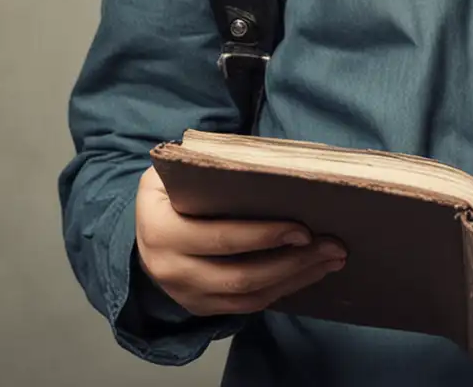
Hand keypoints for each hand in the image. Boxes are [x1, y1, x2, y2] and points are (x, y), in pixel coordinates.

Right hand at [135, 164, 346, 316]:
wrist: (140, 229)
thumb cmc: (169, 191)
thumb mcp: (174, 171)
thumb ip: (209, 169)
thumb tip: (268, 165)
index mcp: (163, 230)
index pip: (222, 238)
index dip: (264, 237)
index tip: (303, 229)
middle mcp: (170, 269)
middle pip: (241, 275)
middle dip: (292, 262)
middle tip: (332, 246)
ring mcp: (185, 294)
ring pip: (248, 296)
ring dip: (294, 279)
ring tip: (330, 260)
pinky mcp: (200, 307)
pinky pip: (246, 306)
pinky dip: (280, 291)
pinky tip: (307, 273)